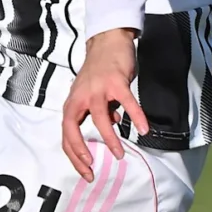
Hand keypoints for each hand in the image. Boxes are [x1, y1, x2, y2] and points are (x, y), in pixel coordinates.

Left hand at [58, 27, 145, 178]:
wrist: (108, 41)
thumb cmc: (99, 70)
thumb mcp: (92, 94)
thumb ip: (98, 111)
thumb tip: (111, 125)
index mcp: (72, 102)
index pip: (66, 133)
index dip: (73, 154)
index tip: (85, 169)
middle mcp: (81, 97)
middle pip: (73, 129)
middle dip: (81, 154)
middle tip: (92, 170)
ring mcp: (97, 89)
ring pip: (99, 119)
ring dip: (109, 139)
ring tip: (119, 154)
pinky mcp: (116, 81)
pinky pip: (127, 103)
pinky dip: (136, 116)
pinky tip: (144, 129)